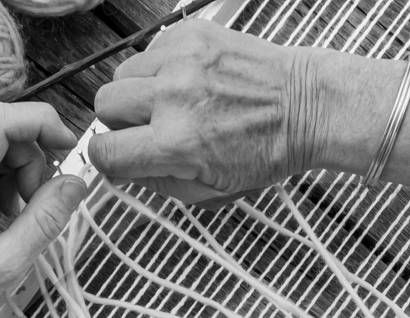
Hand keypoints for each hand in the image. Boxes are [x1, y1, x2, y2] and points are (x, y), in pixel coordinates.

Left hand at [0, 102, 87, 317]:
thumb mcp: (11, 261)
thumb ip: (47, 217)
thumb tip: (76, 182)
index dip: (42, 123)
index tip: (68, 146)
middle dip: (32, 156)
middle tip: (42, 198)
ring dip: (18, 169)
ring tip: (17, 212)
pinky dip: (2, 176)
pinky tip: (2, 209)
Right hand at [90, 22, 328, 202]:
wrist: (305, 106)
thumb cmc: (268, 150)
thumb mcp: (214, 191)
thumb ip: (163, 186)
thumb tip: (127, 175)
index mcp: (177, 144)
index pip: (106, 152)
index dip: (108, 161)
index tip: (119, 158)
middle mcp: (174, 98)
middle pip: (104, 105)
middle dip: (119, 123)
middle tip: (146, 131)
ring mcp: (181, 61)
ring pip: (122, 75)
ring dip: (136, 94)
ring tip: (168, 106)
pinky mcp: (191, 35)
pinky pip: (150, 51)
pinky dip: (160, 70)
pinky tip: (187, 83)